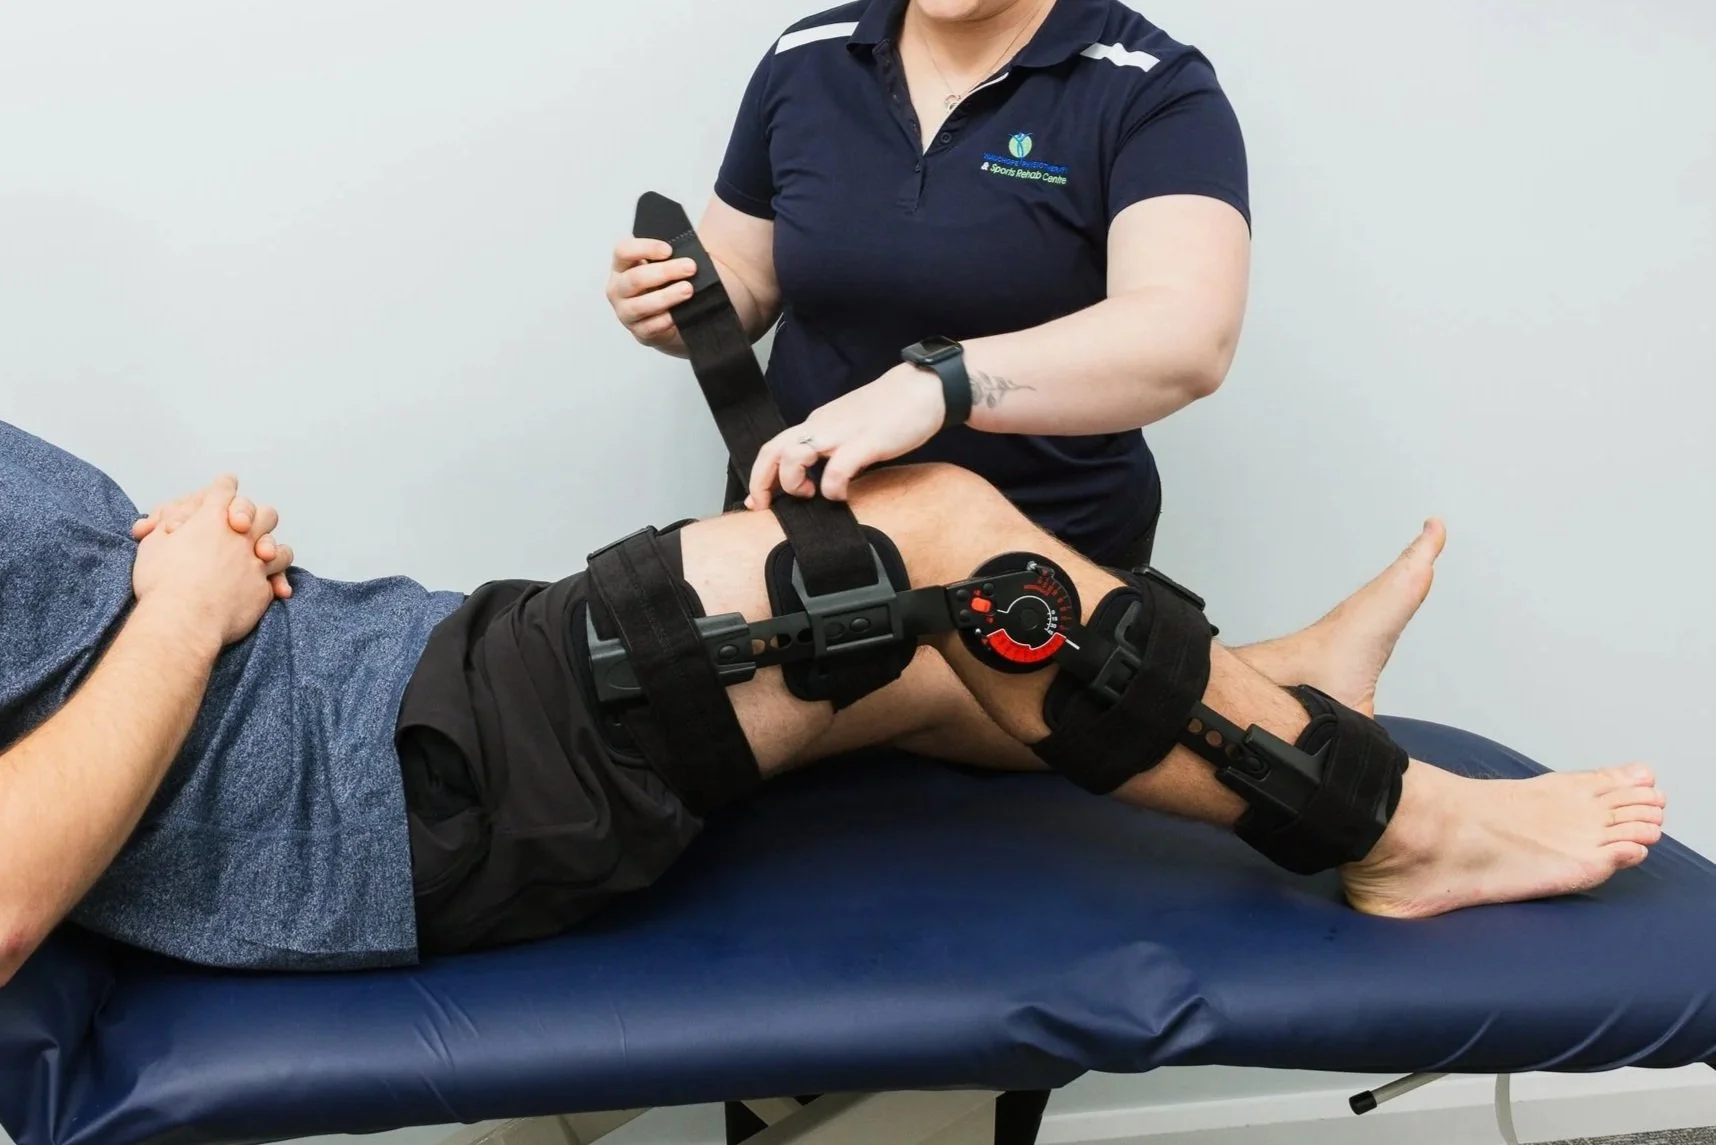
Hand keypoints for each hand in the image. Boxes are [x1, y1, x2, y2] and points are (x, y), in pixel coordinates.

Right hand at [134, 486, 293, 599]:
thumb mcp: (153, 545)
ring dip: (271, 549)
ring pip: (278, 547)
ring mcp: (255, 563)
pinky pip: (277, 580)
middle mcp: (239, 536)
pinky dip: (276, 582)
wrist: (183, 620)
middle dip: (255, 516)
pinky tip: (275, 588)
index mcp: (211, 518)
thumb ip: (168, 528)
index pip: (223, 489)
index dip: (224, 486)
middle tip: (243, 525)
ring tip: (263, 555)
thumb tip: (175, 526)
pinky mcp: (262, 589)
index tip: (227, 485)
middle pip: (262, 513)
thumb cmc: (162, 582)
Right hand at [606, 237, 698, 347]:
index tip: (669, 250)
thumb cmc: (664, 285)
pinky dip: (667, 319)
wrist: (666, 318)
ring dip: (667, 296)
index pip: (623, 251)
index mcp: (621, 265)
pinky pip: (651, 326)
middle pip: (635, 278)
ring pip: (641, 305)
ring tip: (688, 289)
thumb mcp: (664, 265)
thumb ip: (672, 256)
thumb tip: (696, 249)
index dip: (645, 248)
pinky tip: (681, 312)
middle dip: (665, 272)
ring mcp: (625, 312)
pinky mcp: (639, 332)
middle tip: (690, 267)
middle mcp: (618, 288)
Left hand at [747, 365, 943, 506]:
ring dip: (793, 482)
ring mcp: (842, 433)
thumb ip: (836, 450)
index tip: (759, 499)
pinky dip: (832, 489)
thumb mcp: (853, 429)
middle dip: (761, 481)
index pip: (776, 447)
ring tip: (811, 495)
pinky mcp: (866, 442)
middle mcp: (822, 426)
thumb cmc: (893, 410)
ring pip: (794, 456)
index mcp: (818, 423)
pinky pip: (836, 470)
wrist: (924, 388)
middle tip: (763, 506)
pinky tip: (842, 495)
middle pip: (773, 450)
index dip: (761, 475)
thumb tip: (828, 479)